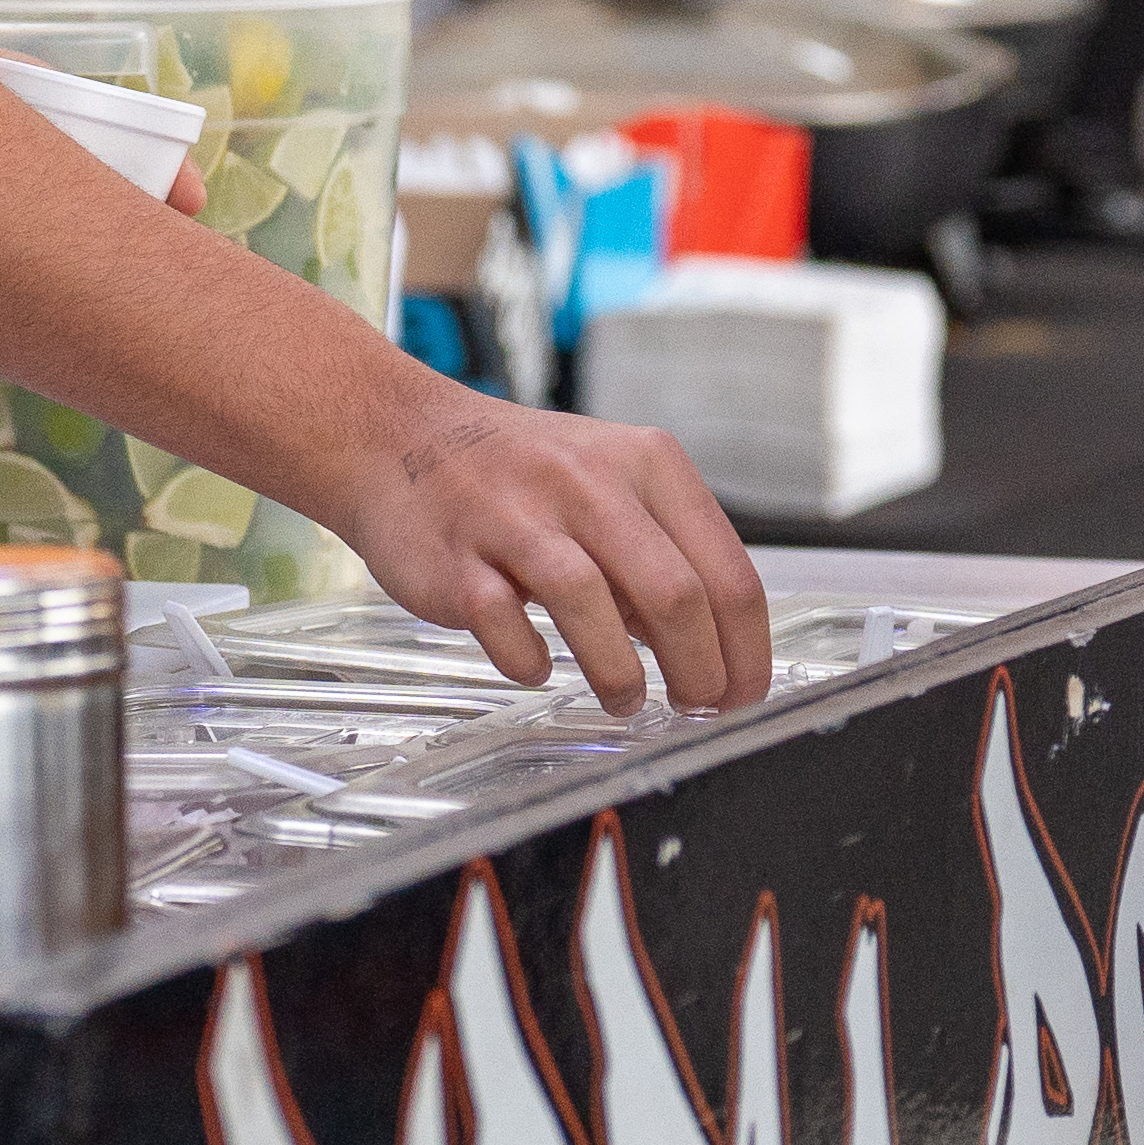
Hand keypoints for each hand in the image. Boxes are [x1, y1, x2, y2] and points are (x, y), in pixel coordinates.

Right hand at [329, 379, 774, 712]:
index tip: (744, 694)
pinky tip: (536, 668)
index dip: (746, 649)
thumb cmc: (517, 474)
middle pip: (674, 592)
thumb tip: (711, 652)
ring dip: (620, 674)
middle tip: (697, 708)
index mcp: (644, 463)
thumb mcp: (608, 487)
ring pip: (591, 602)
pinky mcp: (457, 557)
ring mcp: (517, 516)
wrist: (397, 436)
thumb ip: (658, 559)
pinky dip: (528, 660)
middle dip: (699, 671)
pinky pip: (503, 623)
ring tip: (627, 700)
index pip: (726, 570)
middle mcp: (586, 481)